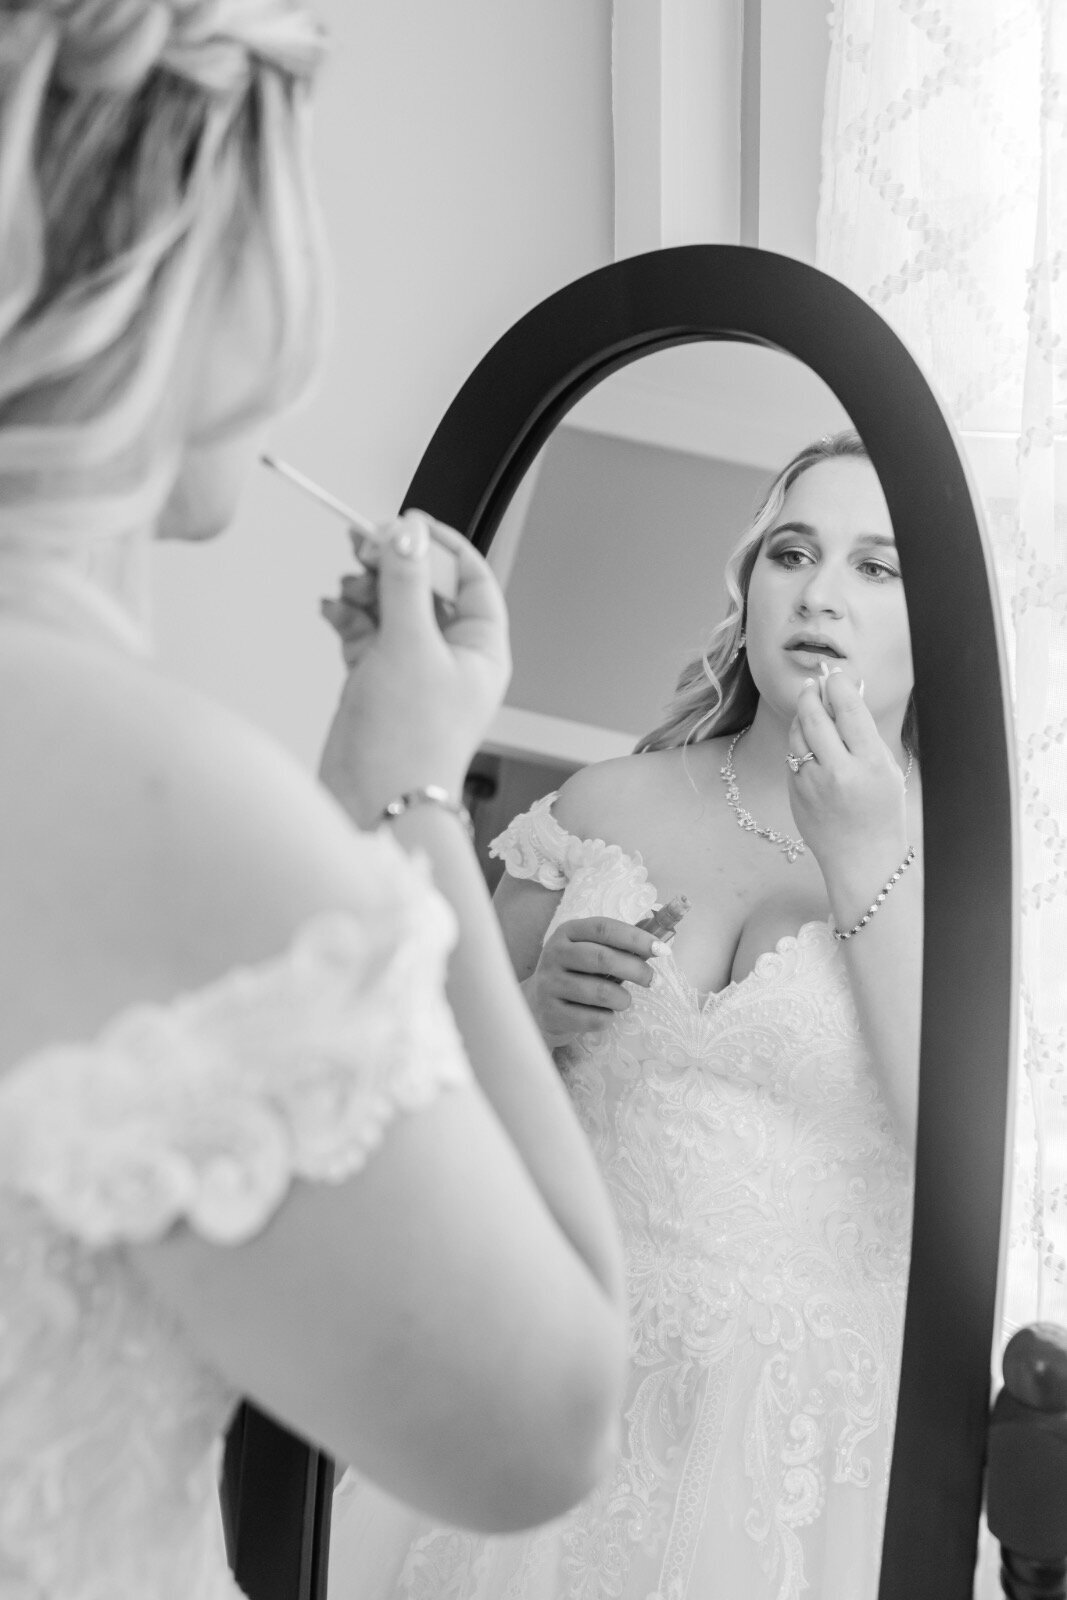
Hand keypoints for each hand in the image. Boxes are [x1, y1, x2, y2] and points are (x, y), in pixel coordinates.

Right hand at [318, 513, 510, 825]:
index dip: (439, 545)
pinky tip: (332, 609)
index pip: (470, 577)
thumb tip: (406, 532)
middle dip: (392, 565)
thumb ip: (404, 582)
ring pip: (391, 607)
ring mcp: (414, 670)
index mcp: (481, 648)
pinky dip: (349, 617)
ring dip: (366, 589)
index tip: (405, 524)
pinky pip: (366, 633)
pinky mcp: (379, 682)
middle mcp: (452, 658)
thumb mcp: (409, 645)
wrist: (376, 800)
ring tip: (346, 587)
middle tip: (361, 546)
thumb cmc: (409, 741)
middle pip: (425, 587)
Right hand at [525, 917, 662, 1046]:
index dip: (635, 937)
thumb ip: (619, 943)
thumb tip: (662, 937)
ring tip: (624, 1000)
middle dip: (636, 969)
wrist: (536, 1005)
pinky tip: (604, 1014)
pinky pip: (592, 1018)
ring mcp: (550, 984)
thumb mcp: (588, 950)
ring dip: (623, 998)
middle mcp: (554, 954)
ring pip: (600, 992)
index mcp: (567, 932)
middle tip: (650, 979)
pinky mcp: (551, 1013)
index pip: (604, 928)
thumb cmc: (574, 973)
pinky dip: (607, 1018)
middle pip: (603, 958)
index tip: (662, 949)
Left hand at [786, 669, 908, 878]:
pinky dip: (798, 741)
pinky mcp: (795, 794)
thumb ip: (866, 734)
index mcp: (869, 764)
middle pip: (815, 717)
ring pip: (797, 734)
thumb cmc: (881, 810)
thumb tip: (848, 694)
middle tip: (814, 684)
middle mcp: (838, 772)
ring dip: (802, 715)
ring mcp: (812, 784)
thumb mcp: (886, 770)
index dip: (839, 685)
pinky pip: (792, 756)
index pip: (849, 711)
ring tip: (810, 706)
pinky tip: (807, 738)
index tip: (836, 675)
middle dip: (812, 694)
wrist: (861, 858)